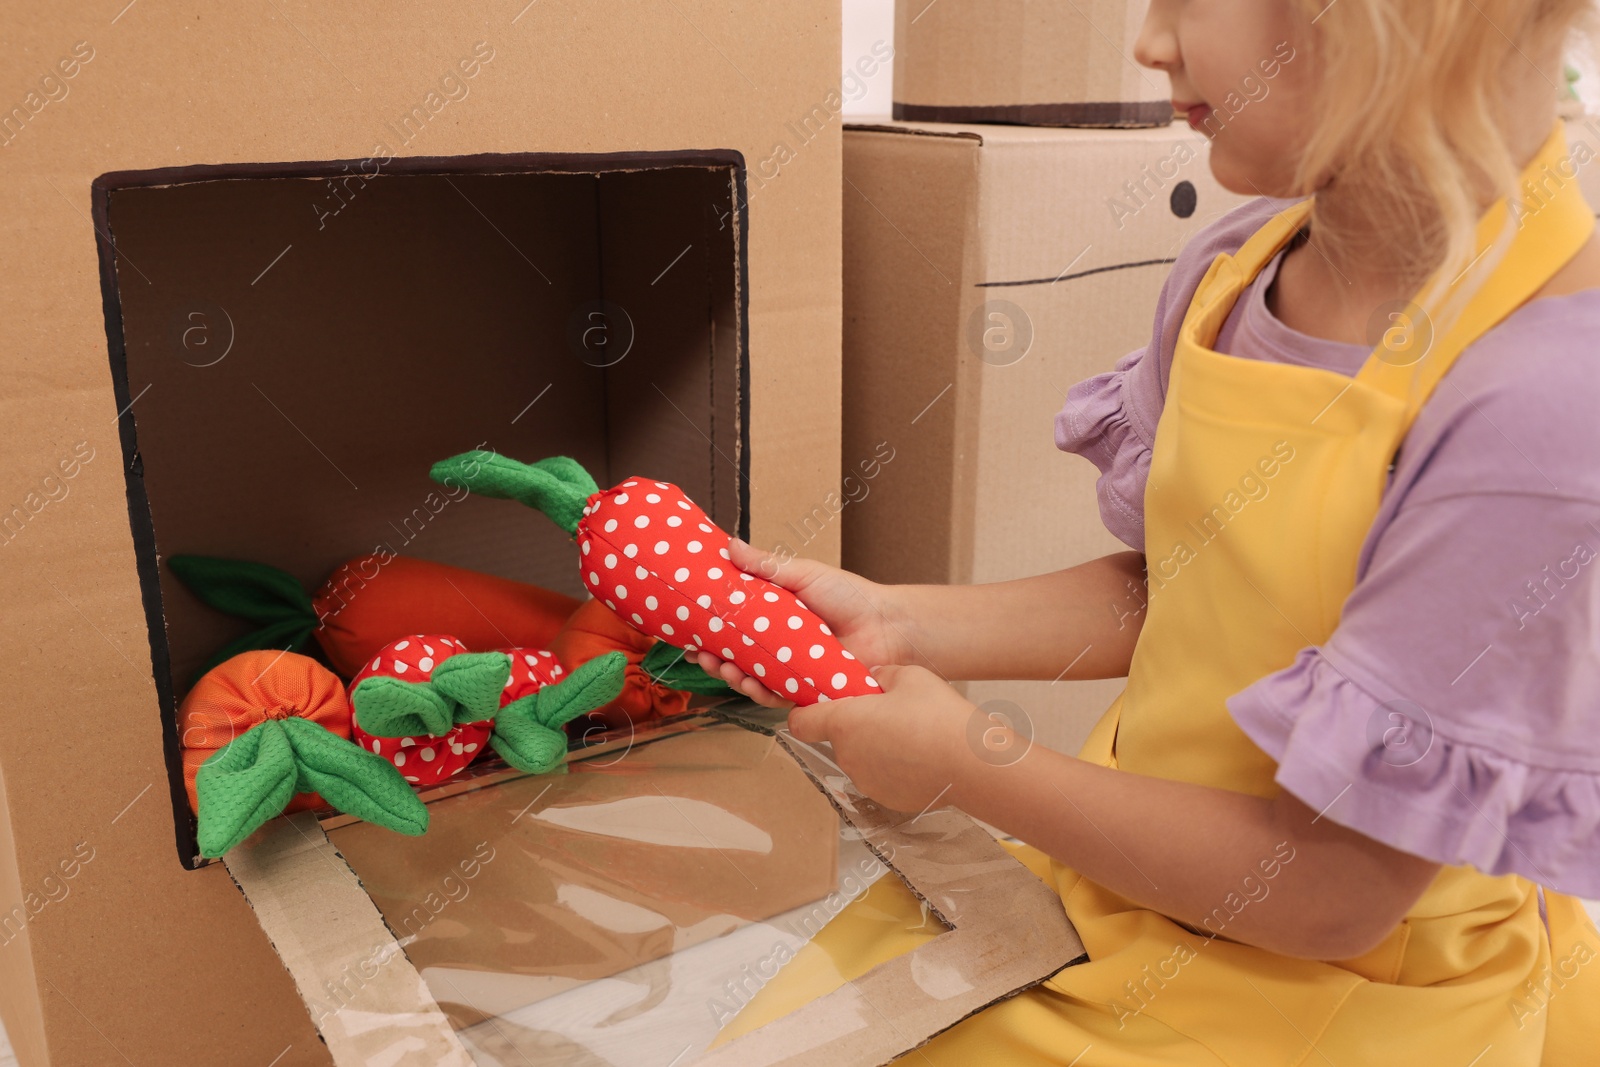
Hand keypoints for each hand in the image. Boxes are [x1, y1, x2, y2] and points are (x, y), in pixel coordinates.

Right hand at [692, 539, 912, 707]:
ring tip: (722, 668)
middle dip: (712, 658)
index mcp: (770, 618)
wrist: (887, 626)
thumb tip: (730, 545)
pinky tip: (749, 684)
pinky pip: (776, 696)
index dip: (708, 630)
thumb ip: (766, 566)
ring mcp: (788, 670)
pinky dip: (759, 692)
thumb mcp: (804, 574)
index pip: (730, 626)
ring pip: (750, 679)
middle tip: (700, 653)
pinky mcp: (804, 691)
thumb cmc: (849, 596)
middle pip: (734, 656)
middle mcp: (775, 646)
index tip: (688, 630)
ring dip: (731, 677)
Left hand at [786, 664, 978, 813]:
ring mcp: (866, 782)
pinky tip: (920, 757)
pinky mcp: (887, 799)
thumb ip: (882, 675)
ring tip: (910, 736)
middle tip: (887, 713)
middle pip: (838, 738)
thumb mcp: (909, 676)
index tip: (820, 704)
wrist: (971, 764)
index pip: (800, 722)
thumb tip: (874, 679)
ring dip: (874, 748)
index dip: (805, 711)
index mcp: (843, 723)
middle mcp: (847, 756)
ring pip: (860, 759)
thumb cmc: (937, 715)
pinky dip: (892, 768)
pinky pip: (881, 778)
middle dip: (855, 725)